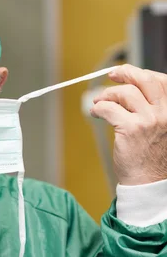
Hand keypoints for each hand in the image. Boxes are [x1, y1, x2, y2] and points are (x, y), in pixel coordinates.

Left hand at [90, 64, 166, 185]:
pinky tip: (96, 112)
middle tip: (112, 75)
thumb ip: (154, 109)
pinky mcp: (131, 129)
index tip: (128, 74)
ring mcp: (149, 120)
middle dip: (125, 73)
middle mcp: (165, 114)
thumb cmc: (153, 158)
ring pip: (124, 93)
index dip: (141, 74)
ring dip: (107, 94)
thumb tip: (133, 88)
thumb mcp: (162, 129)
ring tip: (100, 102)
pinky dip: (98, 107)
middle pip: (144, 80)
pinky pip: (109, 108)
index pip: (161, 81)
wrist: (149, 184)